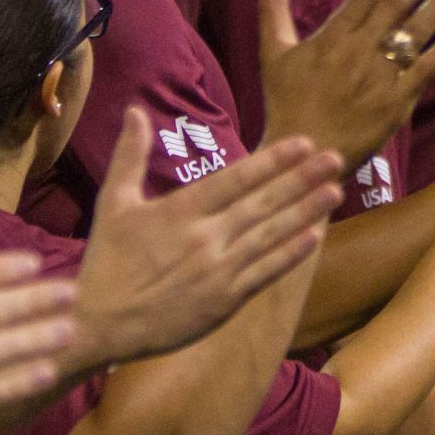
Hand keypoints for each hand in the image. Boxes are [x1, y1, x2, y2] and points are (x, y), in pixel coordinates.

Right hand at [72, 111, 345, 365]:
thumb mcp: (113, 204)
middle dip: (301, 179)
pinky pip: (264, 273)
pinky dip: (290, 255)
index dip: (273, 161)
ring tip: (336, 191)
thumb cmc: (106, 262)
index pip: (235, 179)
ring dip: (305, 212)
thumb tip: (137, 110)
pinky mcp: (223, 301)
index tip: (304, 143)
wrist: (98, 324)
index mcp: (179, 211)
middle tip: (336, 157)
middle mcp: (203, 238)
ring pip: (270, 236)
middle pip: (262, 204)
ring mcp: (216, 271)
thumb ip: (130, 155)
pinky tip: (315, 236)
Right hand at [261, 0, 434, 167]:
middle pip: (397, 4)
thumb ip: (273, 10)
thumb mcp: (272, 55)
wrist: (303, 156)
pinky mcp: (395, 106)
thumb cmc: (286, 104)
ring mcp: (378, 79)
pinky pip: (424, 73)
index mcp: (331, 37)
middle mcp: (358, 52)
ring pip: (414, 33)